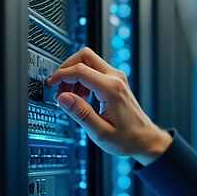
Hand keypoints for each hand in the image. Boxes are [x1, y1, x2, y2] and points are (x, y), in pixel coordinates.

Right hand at [46, 47, 171, 165]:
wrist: (145, 139)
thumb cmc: (127, 138)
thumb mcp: (100, 132)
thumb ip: (81, 113)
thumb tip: (63, 97)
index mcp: (111, 89)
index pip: (80, 70)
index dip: (61, 75)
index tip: (51, 84)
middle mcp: (115, 78)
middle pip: (84, 56)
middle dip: (67, 69)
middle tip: (59, 88)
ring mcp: (116, 78)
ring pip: (88, 61)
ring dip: (74, 75)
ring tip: (70, 97)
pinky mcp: (115, 81)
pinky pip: (94, 70)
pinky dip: (82, 79)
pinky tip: (80, 97)